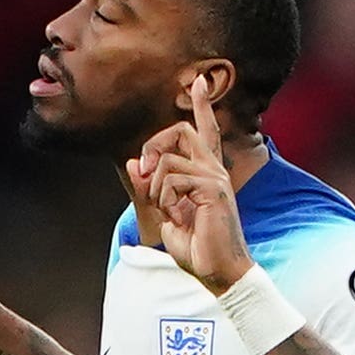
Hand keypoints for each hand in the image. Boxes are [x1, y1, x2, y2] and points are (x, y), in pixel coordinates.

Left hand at [130, 75, 250, 294]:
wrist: (220, 274)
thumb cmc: (198, 249)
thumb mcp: (165, 216)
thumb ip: (151, 189)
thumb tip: (135, 163)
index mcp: (206, 173)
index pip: (205, 131)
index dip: (202, 105)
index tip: (200, 81)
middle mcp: (214, 169)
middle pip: (181, 129)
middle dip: (153, 145)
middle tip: (144, 172)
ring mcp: (215, 177)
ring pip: (169, 160)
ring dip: (156, 188)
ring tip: (170, 212)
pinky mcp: (213, 188)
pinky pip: (173, 179)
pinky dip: (166, 199)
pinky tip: (179, 217)